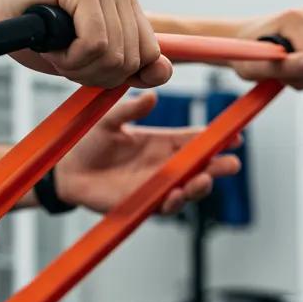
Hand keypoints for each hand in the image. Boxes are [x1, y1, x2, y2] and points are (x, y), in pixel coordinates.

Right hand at [0, 0, 171, 88]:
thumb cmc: (33, 37)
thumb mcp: (87, 61)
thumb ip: (127, 68)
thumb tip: (163, 70)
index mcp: (125, 1)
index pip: (150, 56)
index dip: (115, 74)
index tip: (81, 65)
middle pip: (132, 58)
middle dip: (94, 74)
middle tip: (62, 58)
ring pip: (113, 53)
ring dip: (77, 67)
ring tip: (54, 49)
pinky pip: (94, 43)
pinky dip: (69, 57)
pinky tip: (50, 44)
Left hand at [55, 92, 241, 214]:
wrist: (66, 169)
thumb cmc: (88, 142)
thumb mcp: (109, 121)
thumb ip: (129, 111)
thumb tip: (151, 96)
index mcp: (160, 141)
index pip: (194, 139)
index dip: (216, 138)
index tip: (235, 136)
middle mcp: (163, 164)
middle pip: (199, 165)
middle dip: (217, 165)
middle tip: (231, 163)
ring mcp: (154, 184)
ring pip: (186, 188)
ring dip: (199, 186)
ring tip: (204, 179)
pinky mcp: (141, 202)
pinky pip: (163, 205)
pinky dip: (173, 201)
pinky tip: (178, 194)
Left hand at [231, 9, 302, 88]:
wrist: (237, 42)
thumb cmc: (242, 55)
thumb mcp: (255, 67)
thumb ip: (284, 66)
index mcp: (296, 19)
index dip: (296, 76)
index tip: (273, 71)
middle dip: (302, 77)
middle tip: (277, 72)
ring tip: (283, 68)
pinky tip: (293, 65)